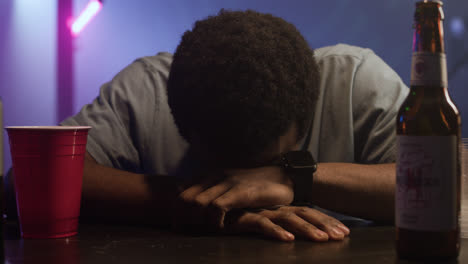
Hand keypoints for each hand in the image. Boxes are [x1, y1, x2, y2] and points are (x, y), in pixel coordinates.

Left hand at [172, 166, 293, 231]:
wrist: (283, 177)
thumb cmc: (257, 186)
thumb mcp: (231, 186)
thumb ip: (214, 192)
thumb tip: (194, 206)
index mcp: (211, 175)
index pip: (181, 190)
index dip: (175, 209)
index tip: (177, 225)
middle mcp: (215, 177)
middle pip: (184, 198)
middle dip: (181, 218)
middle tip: (185, 233)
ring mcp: (227, 183)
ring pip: (197, 202)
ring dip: (197, 221)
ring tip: (203, 232)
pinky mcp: (240, 192)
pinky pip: (217, 207)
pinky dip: (216, 221)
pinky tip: (223, 228)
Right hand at [223, 206, 349, 241]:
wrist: (207, 204)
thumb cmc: (234, 214)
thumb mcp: (260, 219)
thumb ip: (274, 223)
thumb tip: (292, 233)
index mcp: (279, 207)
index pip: (307, 212)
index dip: (325, 221)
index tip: (343, 231)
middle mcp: (273, 208)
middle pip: (304, 214)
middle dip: (324, 224)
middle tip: (342, 235)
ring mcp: (260, 211)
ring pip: (288, 219)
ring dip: (306, 229)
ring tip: (322, 239)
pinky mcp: (244, 217)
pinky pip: (262, 225)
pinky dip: (275, 232)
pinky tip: (288, 239)